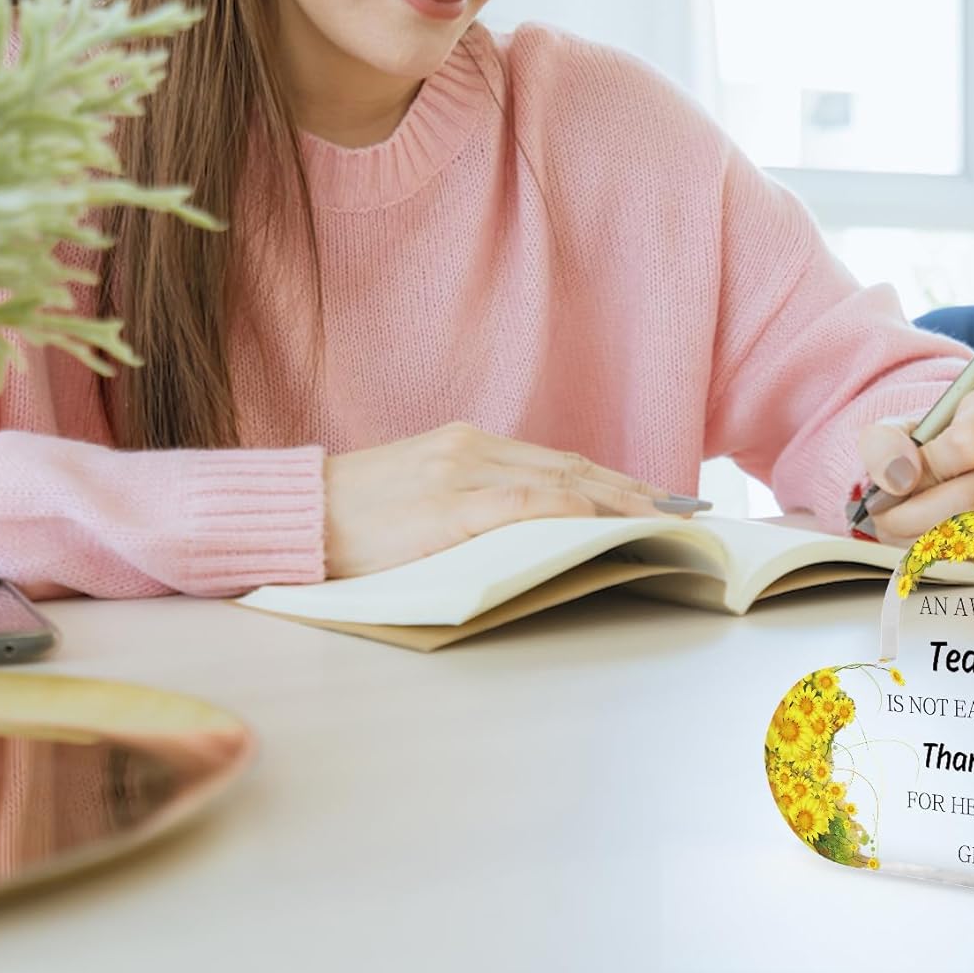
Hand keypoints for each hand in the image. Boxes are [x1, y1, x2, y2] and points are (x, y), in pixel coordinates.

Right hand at [324, 422, 671, 577]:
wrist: (290, 516)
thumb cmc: (349, 520)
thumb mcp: (418, 496)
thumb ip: (471, 501)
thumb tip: (528, 527)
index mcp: (466, 445)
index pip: (558, 463)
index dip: (612, 480)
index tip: (656, 496)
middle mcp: (471, 449)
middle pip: (571, 468)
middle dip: (632, 489)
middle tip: (683, 509)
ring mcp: (459, 474)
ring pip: (558, 483)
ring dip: (617, 501)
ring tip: (662, 520)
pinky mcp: (444, 508)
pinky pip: (519, 505)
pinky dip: (565, 510)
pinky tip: (599, 519)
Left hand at [856, 388, 973, 572]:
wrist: (958, 462)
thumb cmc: (931, 441)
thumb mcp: (900, 428)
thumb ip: (886, 443)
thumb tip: (897, 477)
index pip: (965, 446)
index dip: (923, 469)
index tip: (896, 479)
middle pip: (970, 496)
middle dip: (913, 514)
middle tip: (883, 516)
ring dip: (924, 539)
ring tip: (898, 528)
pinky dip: (944, 557)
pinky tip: (924, 540)